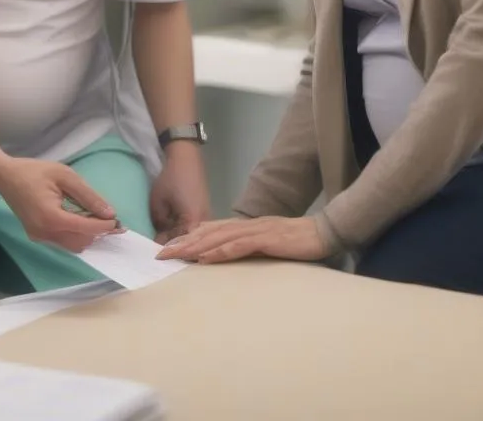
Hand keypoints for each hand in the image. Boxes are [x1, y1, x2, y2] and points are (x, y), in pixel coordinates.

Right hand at [0, 157, 119, 252]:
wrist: (6, 176)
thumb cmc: (35, 171)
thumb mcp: (65, 176)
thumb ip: (88, 195)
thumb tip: (109, 212)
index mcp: (51, 218)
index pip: (84, 229)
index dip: (103, 226)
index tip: (118, 221)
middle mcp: (44, 233)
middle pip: (80, 243)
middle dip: (97, 232)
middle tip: (108, 218)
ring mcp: (39, 237)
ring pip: (72, 245)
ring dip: (86, 234)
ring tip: (95, 216)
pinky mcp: (36, 235)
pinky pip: (62, 241)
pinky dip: (75, 233)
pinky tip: (79, 218)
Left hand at [150, 141, 211, 243]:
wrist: (186, 158)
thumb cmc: (171, 179)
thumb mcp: (158, 204)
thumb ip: (159, 225)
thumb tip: (159, 240)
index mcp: (194, 222)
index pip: (182, 247)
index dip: (169, 253)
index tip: (155, 257)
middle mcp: (205, 222)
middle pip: (190, 244)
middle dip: (175, 249)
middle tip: (158, 252)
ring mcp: (207, 217)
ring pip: (193, 237)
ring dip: (180, 240)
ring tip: (164, 242)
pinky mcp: (205, 212)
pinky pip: (195, 228)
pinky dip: (184, 231)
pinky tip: (172, 232)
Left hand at [156, 215, 326, 263]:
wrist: (320, 233)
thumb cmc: (292, 242)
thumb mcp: (263, 243)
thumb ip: (242, 245)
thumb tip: (218, 254)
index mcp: (243, 226)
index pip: (208, 230)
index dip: (186, 238)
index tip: (166, 249)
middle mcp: (245, 225)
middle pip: (208, 232)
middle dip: (183, 243)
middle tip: (161, 254)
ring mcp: (255, 231)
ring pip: (219, 237)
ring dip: (196, 246)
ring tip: (177, 255)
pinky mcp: (266, 239)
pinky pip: (240, 245)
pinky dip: (221, 251)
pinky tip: (207, 257)